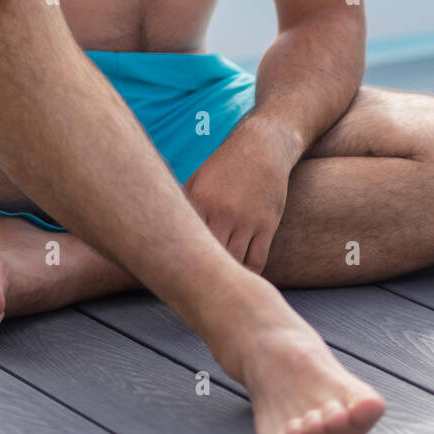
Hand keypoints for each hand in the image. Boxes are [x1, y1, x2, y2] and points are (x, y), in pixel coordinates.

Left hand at [184, 143, 289, 273]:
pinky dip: (248, 272)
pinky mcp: (267, 225)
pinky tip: (239, 275)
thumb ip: (185, 206)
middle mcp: (223, 213)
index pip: (187, 240)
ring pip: (234, 262)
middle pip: (209, 255)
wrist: (262, 147)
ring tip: (216, 285)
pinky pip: (257, 260)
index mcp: (201, 200)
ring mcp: (247, 221)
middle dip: (201, 271)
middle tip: (193, 285)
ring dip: (226, 273)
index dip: (180, 259)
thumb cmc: (225, 165)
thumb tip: (167, 232)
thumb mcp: (198, 180)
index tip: (175, 272)